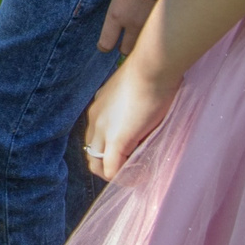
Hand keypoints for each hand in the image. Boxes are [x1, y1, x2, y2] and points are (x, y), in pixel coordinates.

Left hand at [82, 57, 176, 180]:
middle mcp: (95, 120)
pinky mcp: (117, 140)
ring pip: (96, 164)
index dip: (109, 150)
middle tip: (129, 168)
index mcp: (99, 108)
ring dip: (113, 173)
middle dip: (107, 165)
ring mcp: (103, 130)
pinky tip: (138, 176)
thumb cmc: (153, 73)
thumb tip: (145, 120)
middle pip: (91, 153)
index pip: (95, 137)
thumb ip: (133, 108)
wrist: (153, 66)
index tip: (129, 153)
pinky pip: (112, 170)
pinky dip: (122, 178)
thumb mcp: (135, 92)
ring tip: (134, 174)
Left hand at [98, 0, 155, 54]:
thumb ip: (116, 15)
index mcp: (116, 16)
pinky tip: (153, 30)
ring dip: (139, 44)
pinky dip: (153, 36)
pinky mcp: (162, 23)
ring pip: (142, 46)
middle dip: (123, 48)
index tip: (103, 46)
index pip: (106, 44)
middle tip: (123, 44)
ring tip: (138, 39)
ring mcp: (149, 25)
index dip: (104, 47)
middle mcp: (132, 24)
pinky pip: (156, 37)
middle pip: (126, 50)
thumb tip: (117, 26)